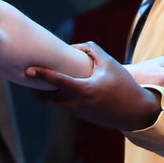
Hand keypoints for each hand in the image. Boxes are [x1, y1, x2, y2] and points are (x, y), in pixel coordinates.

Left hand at [20, 40, 161, 130]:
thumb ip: (90, 50)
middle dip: (35, 87)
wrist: (134, 112)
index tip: (29, 69)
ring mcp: (77, 112)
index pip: (57, 82)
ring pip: (54, 102)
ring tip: (40, 79)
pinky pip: (63, 104)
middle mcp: (77, 104)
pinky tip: (58, 86)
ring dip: (46, 92)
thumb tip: (72, 47)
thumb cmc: (123, 85)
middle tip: (29, 75)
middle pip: (46, 98)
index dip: (42, 75)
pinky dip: (57, 95)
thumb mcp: (109, 63)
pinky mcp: (80, 115)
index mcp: (84, 90)